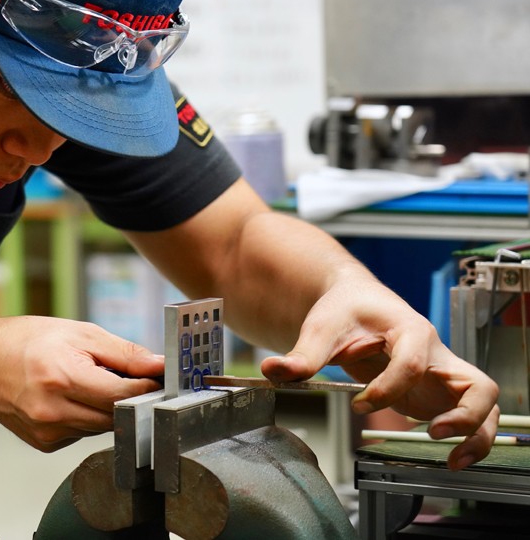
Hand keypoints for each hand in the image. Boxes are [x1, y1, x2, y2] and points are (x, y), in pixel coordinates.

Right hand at [0, 316, 163, 451]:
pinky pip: (83, 434)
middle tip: (130, 378)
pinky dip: (87, 417)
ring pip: (102, 428)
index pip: (123, 395)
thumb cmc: (27, 341)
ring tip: (90, 382)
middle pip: (117, 416)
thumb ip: (123, 353)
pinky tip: (72, 398)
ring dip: (107, 408)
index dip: (146, 387)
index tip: (158, 378)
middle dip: (129, 398)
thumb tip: (159, 367)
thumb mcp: (79, 333)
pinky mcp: (45, 444)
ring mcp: (47, 432)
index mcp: (62, 378)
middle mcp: (53, 411)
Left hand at [260, 275, 499, 470]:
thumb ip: (302, 353)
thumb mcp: (322, 327)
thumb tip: (272, 370)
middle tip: (432, 432)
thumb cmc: (345, 309)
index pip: (412, 361)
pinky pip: (473, 414)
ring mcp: (442, 373)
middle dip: (464, 413)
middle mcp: (436, 352)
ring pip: (486, 402)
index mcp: (409, 330)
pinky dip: (471, 436)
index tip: (359, 403)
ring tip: (452, 459)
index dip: (388, 387)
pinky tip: (449, 457)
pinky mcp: (439, 391)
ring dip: (478, 432)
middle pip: (477, 383)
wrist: (358, 300)